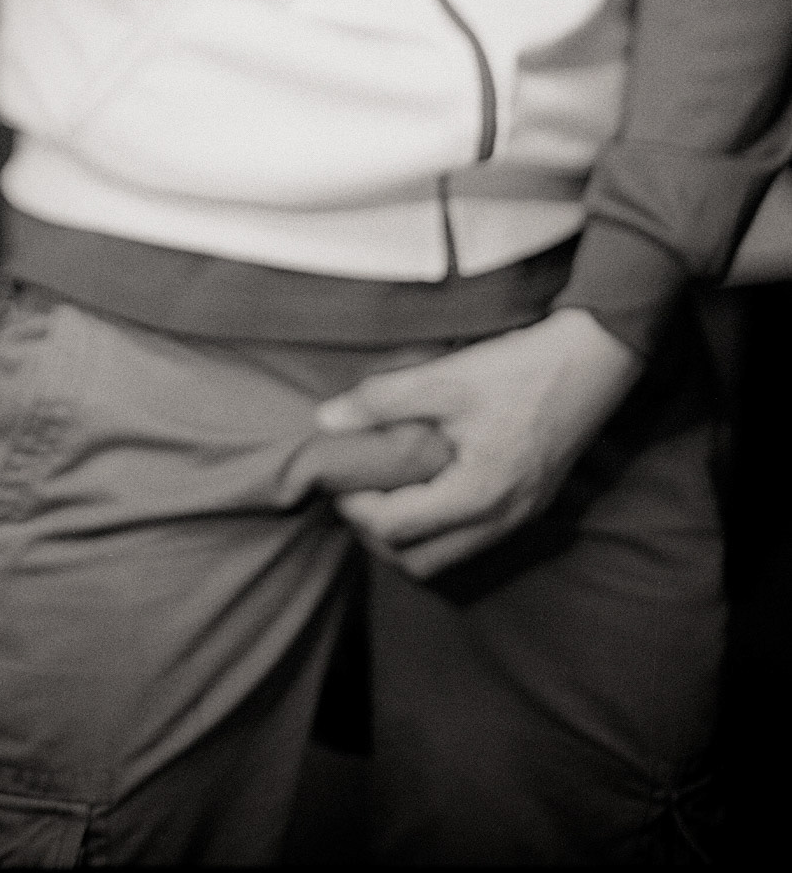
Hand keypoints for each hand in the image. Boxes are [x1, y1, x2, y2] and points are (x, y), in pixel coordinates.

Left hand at [315, 309, 639, 578]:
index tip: (338, 474)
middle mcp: (501, 521)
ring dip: (408, 536)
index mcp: (478, 496)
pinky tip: (426, 486)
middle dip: (376, 534)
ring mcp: (520, 518)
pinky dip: (439, 527)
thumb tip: (327, 421)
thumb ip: (383, 401)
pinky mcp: (530, 505)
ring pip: (446, 557)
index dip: (354, 505)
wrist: (594, 359)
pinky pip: (472, 540)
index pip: (395, 529)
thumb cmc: (519, 368)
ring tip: (385, 489)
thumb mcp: (446, 378)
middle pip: (418, 562)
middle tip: (355, 490)